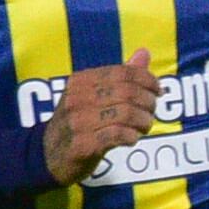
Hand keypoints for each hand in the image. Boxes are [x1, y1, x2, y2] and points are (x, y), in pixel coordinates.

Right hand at [43, 50, 160, 185]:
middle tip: (151, 113)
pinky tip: (131, 138)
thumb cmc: (79, 122)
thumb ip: (120, 76)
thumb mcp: (93, 95)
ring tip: (143, 127)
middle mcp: (76, 98)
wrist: (50, 155)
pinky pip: (118, 135)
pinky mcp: (82, 144)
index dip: (148, 80)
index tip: (158, 92)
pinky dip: (132, 136)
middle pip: (128, 93)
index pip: (124, 72)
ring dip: (143, 122)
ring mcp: (77, 122)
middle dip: (148, 103)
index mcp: (80, 81)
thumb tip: (144, 53)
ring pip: (126, 114)